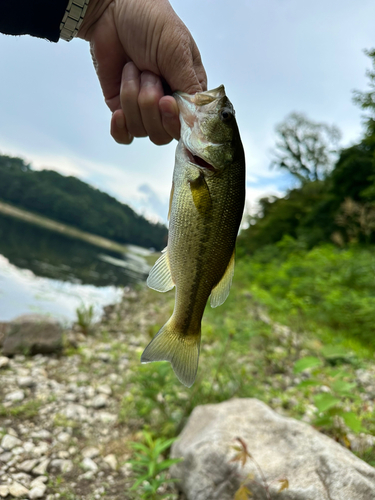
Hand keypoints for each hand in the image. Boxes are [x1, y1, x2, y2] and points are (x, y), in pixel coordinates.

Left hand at [78, 0, 206, 144]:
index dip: (174, 120)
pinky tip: (118, 113)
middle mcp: (168, 105)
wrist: (112, 10)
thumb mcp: (178, 51)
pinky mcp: (122, 109)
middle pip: (163, 134)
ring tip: (132, 70)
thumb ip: (190, 86)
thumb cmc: (151, 22)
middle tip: (147, 73)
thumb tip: (197, 118)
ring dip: (132, 98)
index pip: (187, 126)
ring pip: (141, 130)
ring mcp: (144, 109)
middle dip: (150, 104)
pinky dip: (120, 127)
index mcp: (188, 92)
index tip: (165, 100)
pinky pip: (124, 136)